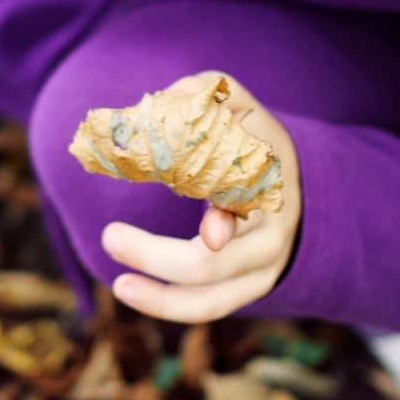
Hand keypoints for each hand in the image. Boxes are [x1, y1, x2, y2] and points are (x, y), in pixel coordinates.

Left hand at [99, 69, 302, 323]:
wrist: (290, 185)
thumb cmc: (252, 140)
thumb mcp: (240, 106)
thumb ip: (206, 91)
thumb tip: (164, 99)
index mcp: (271, 188)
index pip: (248, 209)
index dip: (227, 221)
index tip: (209, 234)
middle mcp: (272, 239)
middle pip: (217, 265)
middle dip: (160, 257)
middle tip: (109, 236)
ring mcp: (262, 272)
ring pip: (214, 301)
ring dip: (163, 300)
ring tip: (119, 285)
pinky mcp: (245, 291)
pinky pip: (208, 308)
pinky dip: (169, 306)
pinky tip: (132, 291)